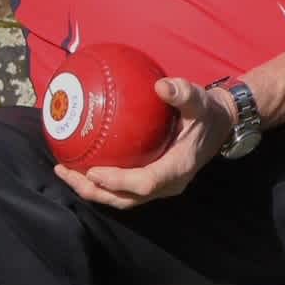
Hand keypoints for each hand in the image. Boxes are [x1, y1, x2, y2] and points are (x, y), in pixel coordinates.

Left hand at [54, 77, 236, 210]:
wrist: (220, 124)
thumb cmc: (206, 112)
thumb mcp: (199, 99)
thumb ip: (182, 92)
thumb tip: (161, 85)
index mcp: (178, 168)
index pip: (145, 183)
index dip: (118, 181)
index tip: (93, 171)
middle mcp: (168, 184)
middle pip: (126, 198)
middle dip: (93, 190)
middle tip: (66, 172)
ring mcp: (160, 186)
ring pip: (122, 198)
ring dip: (92, 190)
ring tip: (65, 172)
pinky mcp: (153, 181)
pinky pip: (124, 188)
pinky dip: (101, 182)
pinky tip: (81, 165)